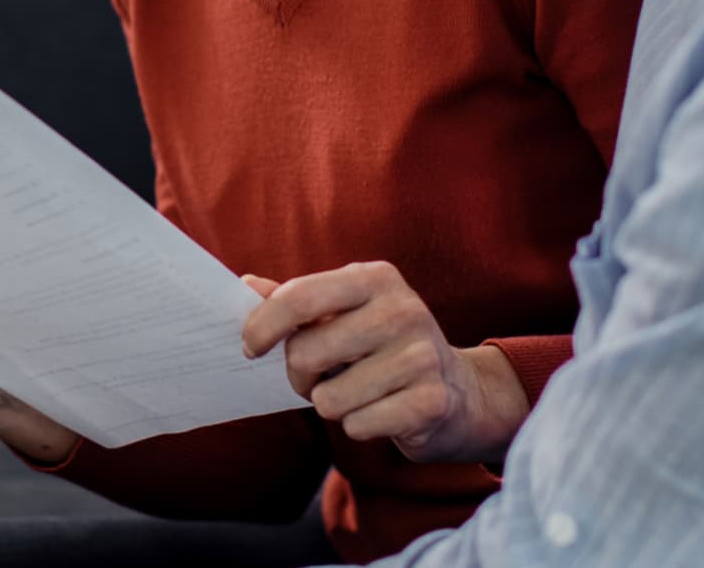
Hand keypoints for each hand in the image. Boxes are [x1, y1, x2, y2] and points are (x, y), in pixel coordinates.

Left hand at [240, 262, 528, 465]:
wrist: (459, 392)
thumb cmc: (383, 347)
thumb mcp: (345, 313)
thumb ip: (296, 301)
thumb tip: (245, 287)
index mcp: (375, 278)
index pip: (299, 297)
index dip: (262, 326)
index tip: (250, 348)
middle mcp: (402, 310)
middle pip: (305, 353)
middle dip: (299, 376)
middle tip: (319, 378)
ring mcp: (422, 356)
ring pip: (328, 398)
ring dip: (333, 405)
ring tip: (360, 393)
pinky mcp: (431, 402)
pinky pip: (357, 426)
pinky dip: (360, 426)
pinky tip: (384, 412)